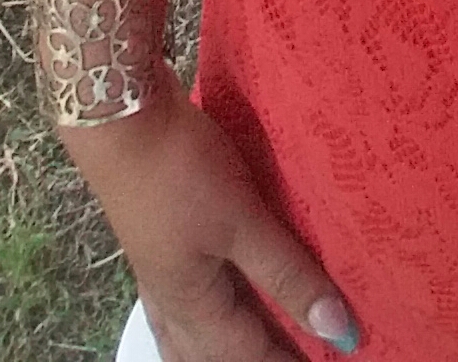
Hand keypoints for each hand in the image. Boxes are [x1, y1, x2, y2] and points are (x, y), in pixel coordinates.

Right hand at [61, 67, 360, 359]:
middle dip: (254, 360)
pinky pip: (187, 299)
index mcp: (193, 307)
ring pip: (193, 333)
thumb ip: (287, 274)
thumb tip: (337, 330)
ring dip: (227, 344)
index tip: (333, 358)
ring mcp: (160, 271)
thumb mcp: (242, 221)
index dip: (288, 361)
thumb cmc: (182, 171)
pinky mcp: (160, 240)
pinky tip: (223, 292)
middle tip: (298, 353)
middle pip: (211, 356)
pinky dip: (214, 311)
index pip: (248, 355)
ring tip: (258, 343)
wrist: (121, 119)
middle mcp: (172, 300)